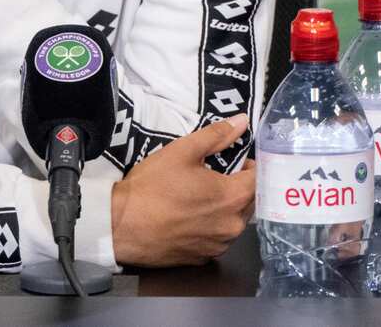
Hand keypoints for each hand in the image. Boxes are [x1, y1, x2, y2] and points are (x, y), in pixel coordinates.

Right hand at [110, 115, 254, 266]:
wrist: (121, 225)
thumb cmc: (151, 187)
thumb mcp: (183, 151)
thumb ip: (216, 136)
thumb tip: (241, 122)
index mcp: (232, 198)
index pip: (259, 179)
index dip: (251, 166)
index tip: (238, 161)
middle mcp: (232, 226)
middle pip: (249, 202)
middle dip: (239, 186)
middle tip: (215, 175)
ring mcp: (218, 245)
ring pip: (233, 221)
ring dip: (225, 208)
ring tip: (199, 196)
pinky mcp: (203, 258)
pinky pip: (217, 238)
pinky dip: (210, 226)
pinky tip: (189, 216)